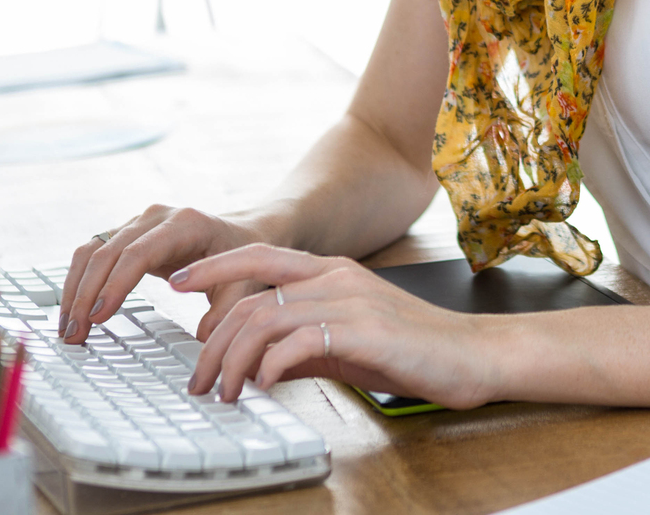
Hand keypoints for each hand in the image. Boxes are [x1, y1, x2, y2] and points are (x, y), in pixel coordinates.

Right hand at [58, 205, 267, 343]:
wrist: (240, 234)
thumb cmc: (242, 258)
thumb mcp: (244, 283)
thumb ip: (228, 310)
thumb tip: (204, 337)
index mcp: (185, 224)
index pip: (138, 252)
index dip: (115, 284)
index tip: (99, 316)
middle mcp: (156, 217)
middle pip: (108, 252)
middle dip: (86, 294)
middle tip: (74, 334)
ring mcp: (137, 223)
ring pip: (92, 250)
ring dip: (75, 289)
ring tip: (68, 329)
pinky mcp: (126, 234)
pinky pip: (93, 253)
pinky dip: (78, 281)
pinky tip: (72, 309)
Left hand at [170, 246, 504, 409]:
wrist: (474, 354)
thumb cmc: (413, 349)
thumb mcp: (347, 343)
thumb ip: (303, 346)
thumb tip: (256, 367)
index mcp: (331, 271)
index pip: (258, 257)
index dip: (213, 268)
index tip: (175, 284)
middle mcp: (337, 277)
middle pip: (252, 298)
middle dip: (212, 342)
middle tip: (196, 379)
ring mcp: (352, 300)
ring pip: (267, 320)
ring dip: (233, 361)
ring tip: (223, 393)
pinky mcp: (367, 329)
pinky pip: (302, 340)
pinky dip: (272, 365)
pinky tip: (262, 386)